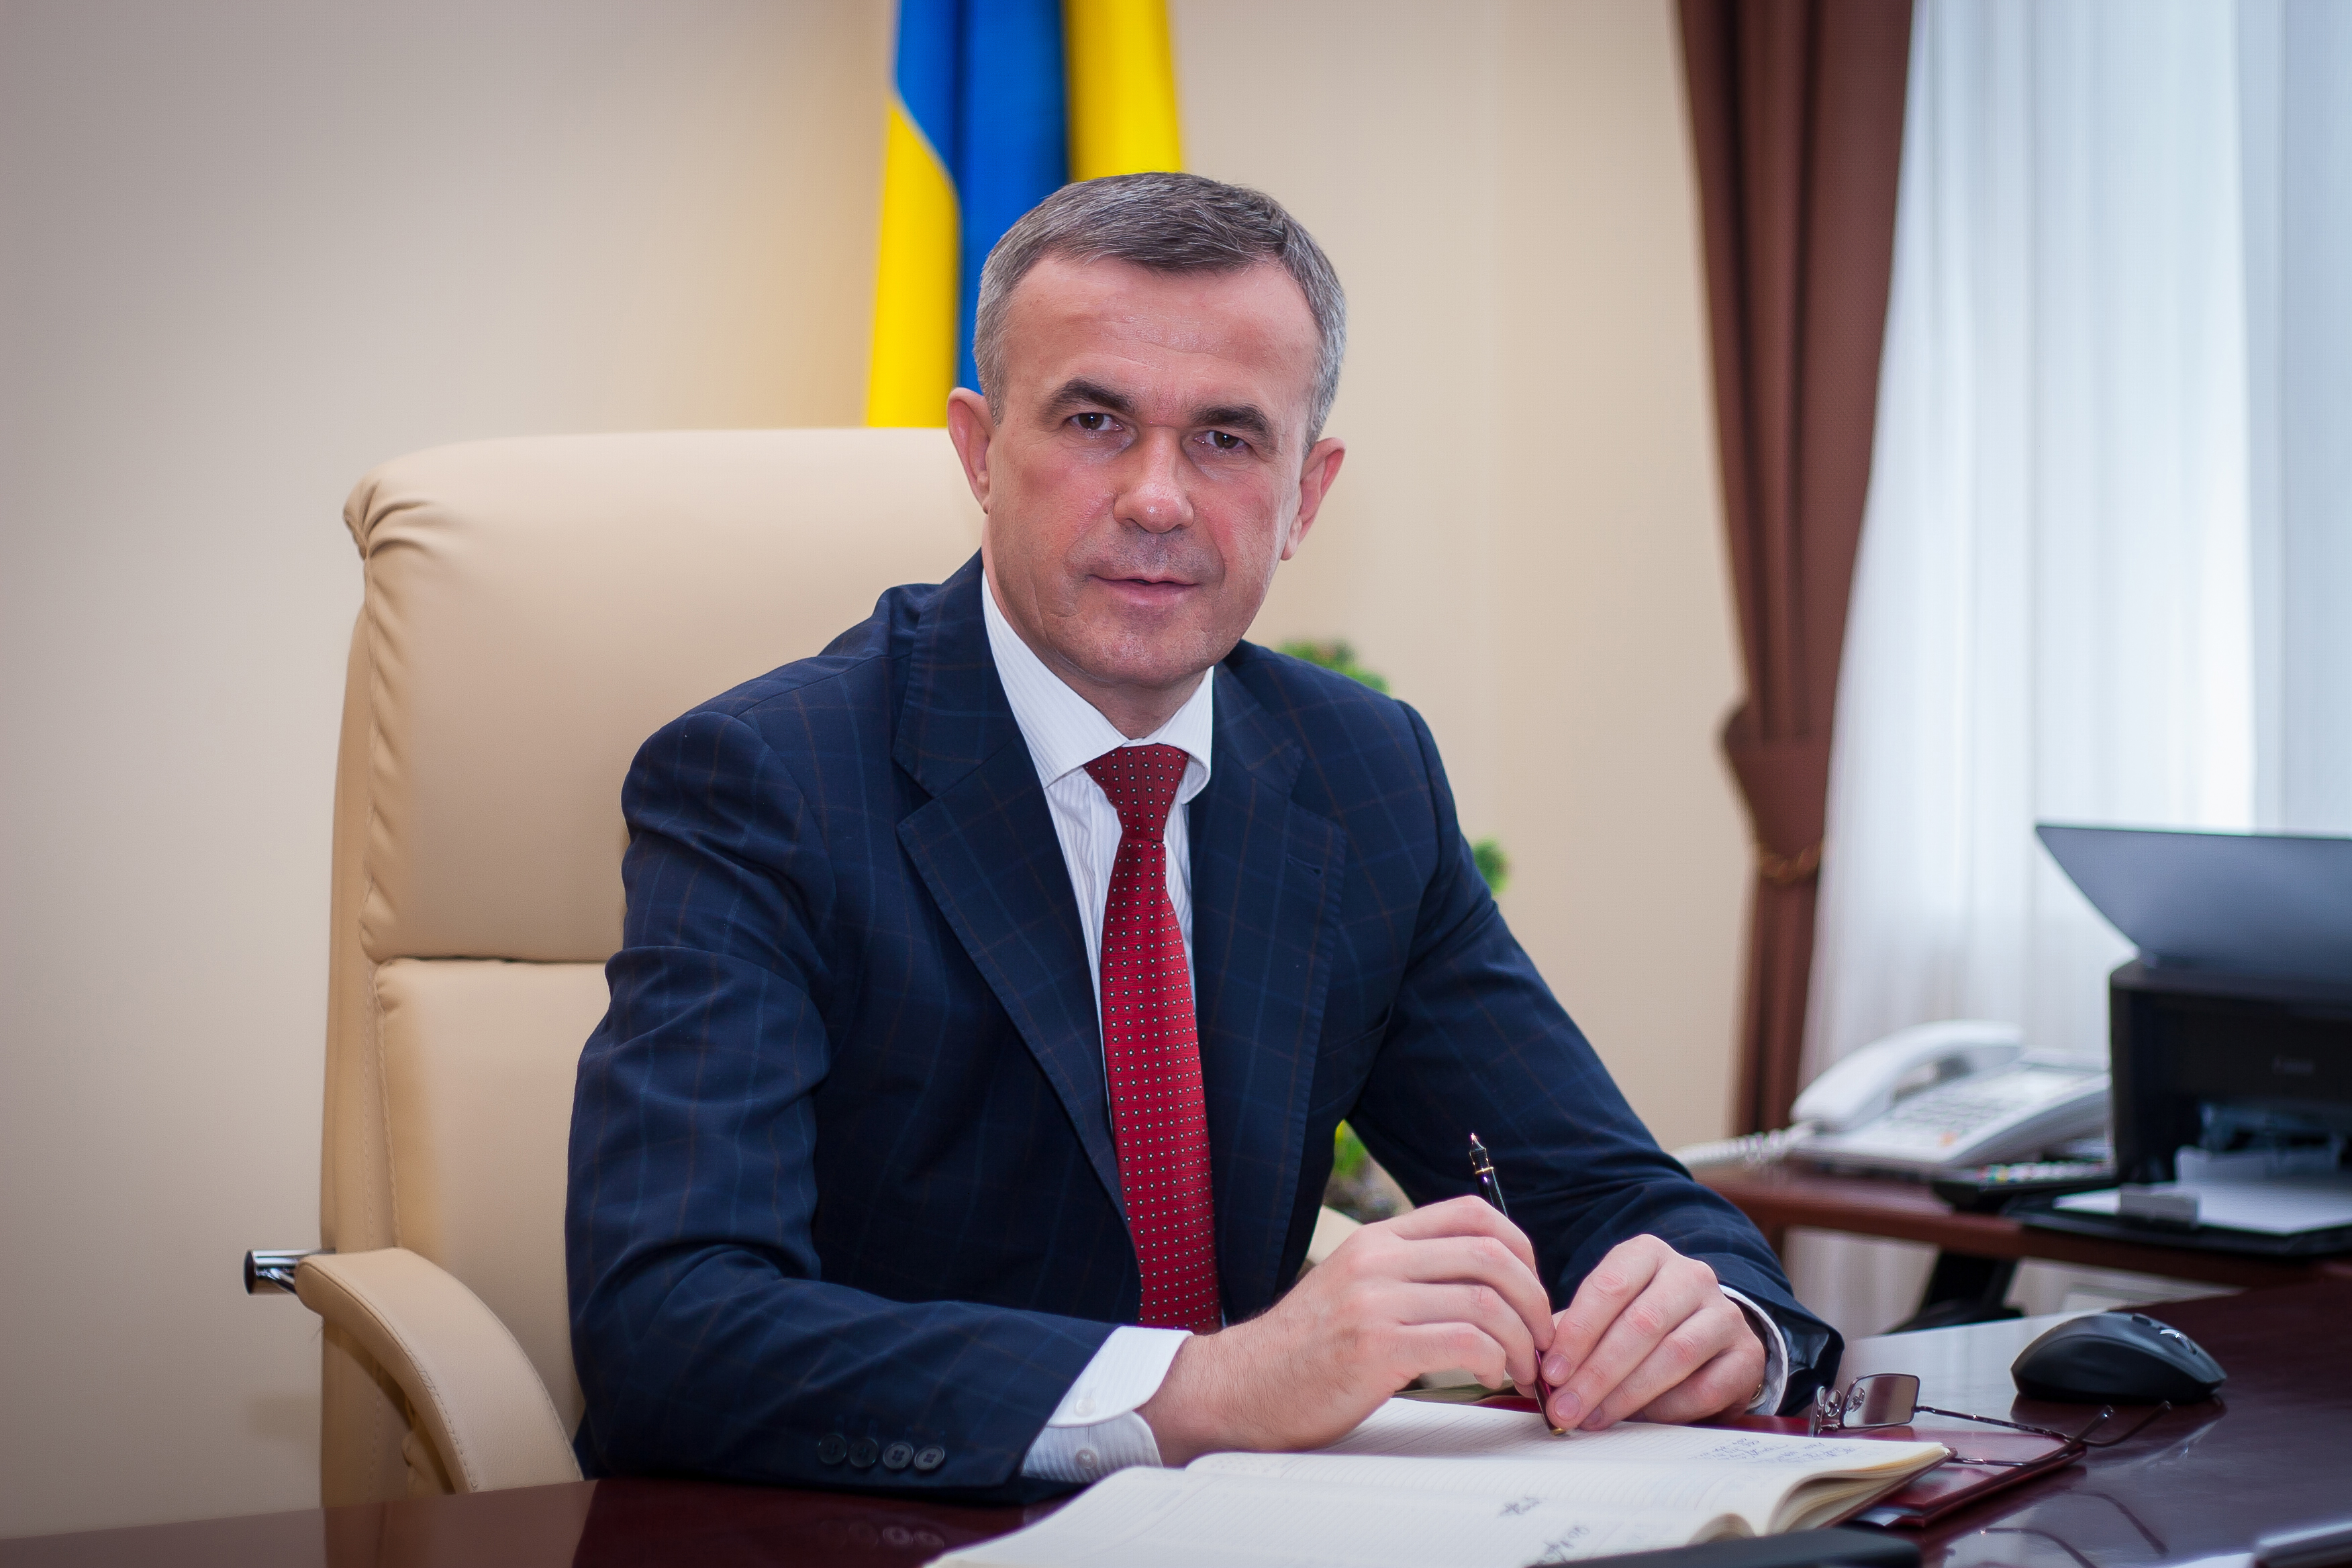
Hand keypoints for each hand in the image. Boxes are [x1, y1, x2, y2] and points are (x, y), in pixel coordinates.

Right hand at [1139, 1196, 1554, 1463]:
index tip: (1532, 1291)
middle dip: (1536, 1301)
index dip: (1522, 1249)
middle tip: (1542, 1339)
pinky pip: (1464, 1343)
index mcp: (1377, 1239)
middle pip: (1492, 1256)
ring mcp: (1374, 1301)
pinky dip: (1493, 1362)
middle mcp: (1378, 1260)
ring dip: (1522, 1342)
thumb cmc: (1305, 1350)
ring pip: (1486, 1302)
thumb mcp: (1355, 1287)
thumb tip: (1488, 1284)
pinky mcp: (1375, 1347)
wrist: (1242, 1387)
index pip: (1472, 1213)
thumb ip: (1410, 1275)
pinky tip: (1489, 1377)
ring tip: (1518, 1369)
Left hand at [1538, 1234, 1764, 1430]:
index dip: (1577, 1332)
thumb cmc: (1642, 1322)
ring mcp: (1724, 1313)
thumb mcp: (1606, 1313)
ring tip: (1593, 1418)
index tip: (1551, 1372)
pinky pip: (1706, 1387)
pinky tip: (1640, 1419)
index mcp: (1647, 1254)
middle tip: (1566, 1407)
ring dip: (1627, 1393)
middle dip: (1596, 1372)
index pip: (1607, 1286)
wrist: (1709, 1334)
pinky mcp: (1746, 1354)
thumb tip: (1537, 1370)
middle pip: (1640, 1323)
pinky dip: (1668, 1408)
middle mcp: (1690, 1275)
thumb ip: (1573, 1334)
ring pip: (1674, 1354)